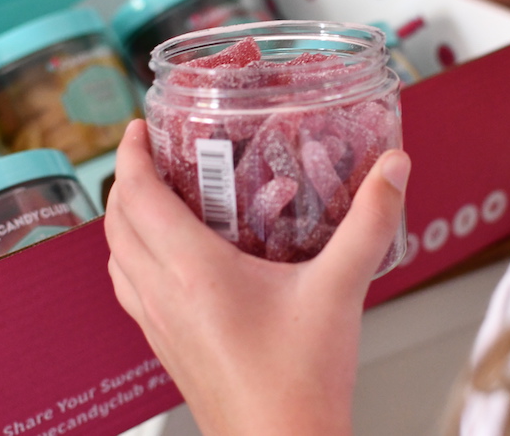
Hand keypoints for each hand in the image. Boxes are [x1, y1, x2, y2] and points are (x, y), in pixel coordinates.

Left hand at [105, 119, 409, 435]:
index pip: (136, 196)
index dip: (130, 154)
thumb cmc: (301, 382)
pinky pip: (129, 290)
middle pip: (115, 223)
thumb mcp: (341, 290)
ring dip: (124, 221)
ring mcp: (158, 325)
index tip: (139, 127)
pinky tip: (169, 262)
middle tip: (153, 155)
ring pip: (115, 259)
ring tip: (156, 199)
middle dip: (126, 181)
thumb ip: (369, 223)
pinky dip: (132, 259)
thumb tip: (393, 168)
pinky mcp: (166, 349)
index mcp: (193, 271)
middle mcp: (162, 294)